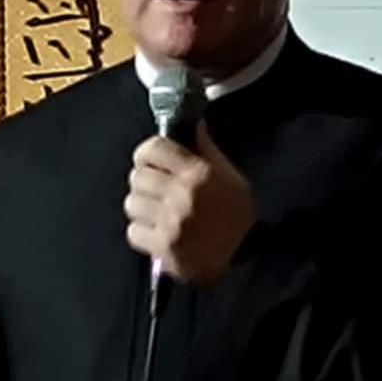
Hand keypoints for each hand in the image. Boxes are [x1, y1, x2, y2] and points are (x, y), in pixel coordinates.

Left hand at [124, 122, 256, 286]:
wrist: (249, 257)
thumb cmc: (238, 215)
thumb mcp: (230, 176)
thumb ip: (205, 149)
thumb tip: (192, 122)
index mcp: (199, 173)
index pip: (153, 148)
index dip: (148, 153)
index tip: (150, 160)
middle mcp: (183, 196)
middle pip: (137, 176)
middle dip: (145, 182)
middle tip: (157, 190)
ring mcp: (172, 223)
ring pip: (132, 203)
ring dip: (142, 208)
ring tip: (158, 213)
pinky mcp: (164, 248)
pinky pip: (133, 232)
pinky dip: (143, 234)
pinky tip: (159, 234)